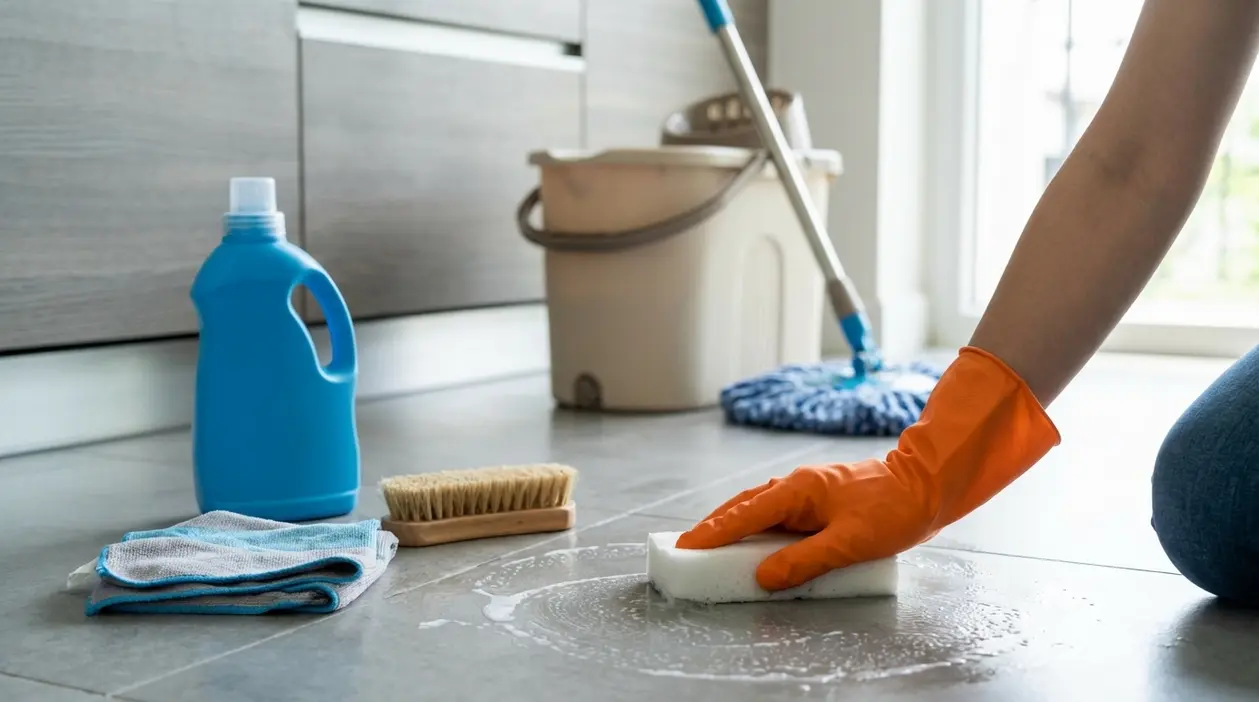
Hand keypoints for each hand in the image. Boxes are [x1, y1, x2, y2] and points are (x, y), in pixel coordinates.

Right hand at [677, 347, 1059, 590]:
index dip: (713, 533)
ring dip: (733, 526)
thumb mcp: (848, 543)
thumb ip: (804, 561)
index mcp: (797, 491)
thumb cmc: (892, 510)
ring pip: (758, 509)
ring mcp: (806, 491)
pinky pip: (776, 514)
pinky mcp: (817, 500)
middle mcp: (795, 486)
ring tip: (710, 546)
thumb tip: (762, 578)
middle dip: (714, 527)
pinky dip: (757, 527)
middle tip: (686, 548)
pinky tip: (755, 541)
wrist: (927, 484)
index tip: (686, 546)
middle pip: (743, 507)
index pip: (743, 515)